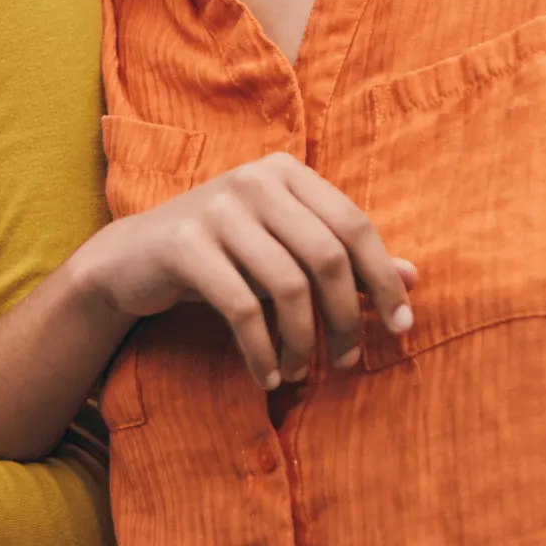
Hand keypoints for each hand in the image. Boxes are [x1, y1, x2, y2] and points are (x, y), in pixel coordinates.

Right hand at [71, 152, 416, 388]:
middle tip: (345, 363)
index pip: (354, 224)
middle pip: (326, 256)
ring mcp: (217, 207)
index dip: (383, 279)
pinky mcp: (184, 242)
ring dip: (301, 342)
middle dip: (344, 318)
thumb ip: (343, 259)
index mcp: (286, 171)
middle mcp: (255, 179)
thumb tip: (413, 278)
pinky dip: (261, 349)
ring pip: (287, 285)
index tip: (400, 328)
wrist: (133, 258)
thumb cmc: (224, 255)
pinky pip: (240, 306)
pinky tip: (266, 374)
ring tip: (299, 372)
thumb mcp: (283, 249)